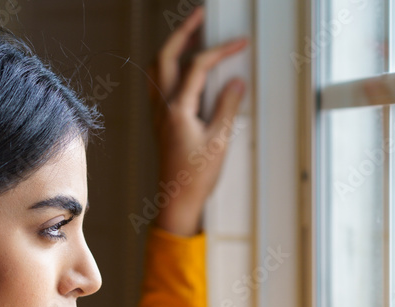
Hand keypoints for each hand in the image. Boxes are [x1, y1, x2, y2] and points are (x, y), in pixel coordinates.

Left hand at [146, 6, 247, 236]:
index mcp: (177, 110)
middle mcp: (163, 108)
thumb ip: (226, 107)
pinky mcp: (160, 123)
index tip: (238, 43)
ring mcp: (158, 115)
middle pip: (166, 57)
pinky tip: (181, 69)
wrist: (177, 201)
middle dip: (183, 32)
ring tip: (190, 36)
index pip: (197, 67)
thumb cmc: (195, 177)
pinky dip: (168, 68)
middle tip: (200, 16)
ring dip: (172, 48)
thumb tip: (236, 82)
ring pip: (157, 69)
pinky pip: (158, 85)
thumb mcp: (219, 140)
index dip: (219, 50)